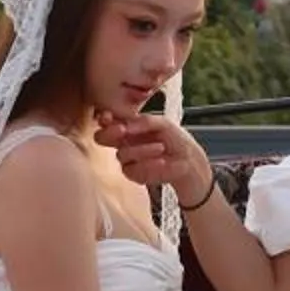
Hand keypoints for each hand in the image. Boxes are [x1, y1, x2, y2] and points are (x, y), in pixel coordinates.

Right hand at [95, 109, 210, 204]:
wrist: (189, 161)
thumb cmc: (176, 139)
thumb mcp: (163, 124)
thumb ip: (143, 122)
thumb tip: (124, 126)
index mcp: (128, 126)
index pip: (107, 121)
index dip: (104, 118)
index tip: (108, 116)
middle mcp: (123, 142)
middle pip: (100, 138)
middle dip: (109, 133)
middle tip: (122, 130)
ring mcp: (127, 159)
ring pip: (121, 154)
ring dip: (141, 150)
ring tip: (161, 147)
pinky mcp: (133, 174)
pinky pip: (131, 170)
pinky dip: (148, 165)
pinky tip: (161, 162)